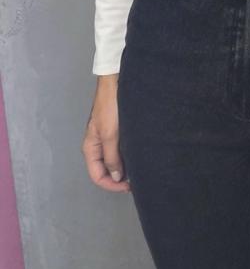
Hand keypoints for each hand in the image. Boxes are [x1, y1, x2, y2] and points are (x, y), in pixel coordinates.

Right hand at [81, 77, 130, 192]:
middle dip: (119, 178)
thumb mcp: (110, 134)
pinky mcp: (116, 130)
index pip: (97, 176)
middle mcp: (97, 145)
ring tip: (139, 170)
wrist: (116, 83)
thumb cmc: (110, 107)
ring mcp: (106, 137)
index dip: (112, 185)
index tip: (129, 186)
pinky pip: (119, 149)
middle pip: (105, 170)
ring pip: (113, 160)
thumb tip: (116, 177)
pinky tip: (138, 156)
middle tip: (137, 180)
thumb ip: (111, 156)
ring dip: (124, 167)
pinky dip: (127, 156)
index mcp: (91, 148)